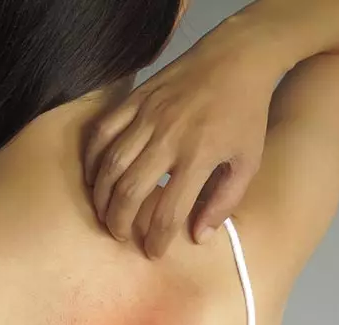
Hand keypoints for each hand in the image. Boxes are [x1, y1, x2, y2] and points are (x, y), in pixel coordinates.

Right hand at [84, 26, 281, 258]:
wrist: (236, 58)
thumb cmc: (245, 114)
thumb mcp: (247, 162)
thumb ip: (223, 202)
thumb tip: (198, 237)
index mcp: (199, 156)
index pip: (168, 212)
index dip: (156, 239)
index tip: (152, 251)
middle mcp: (168, 138)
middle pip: (128, 192)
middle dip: (118, 222)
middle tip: (119, 235)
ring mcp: (146, 116)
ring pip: (109, 165)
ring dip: (101, 196)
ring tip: (104, 213)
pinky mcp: (134, 100)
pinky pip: (101, 132)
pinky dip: (91, 158)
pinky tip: (93, 177)